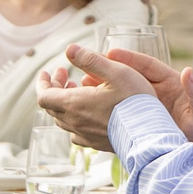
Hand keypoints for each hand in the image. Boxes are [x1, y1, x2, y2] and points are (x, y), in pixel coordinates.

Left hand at [38, 44, 192, 151]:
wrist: (149, 135)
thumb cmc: (135, 102)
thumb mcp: (116, 72)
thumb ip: (90, 60)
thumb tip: (69, 49)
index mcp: (74, 104)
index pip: (44, 96)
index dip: (43, 82)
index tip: (49, 71)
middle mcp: (75, 122)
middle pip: (52, 107)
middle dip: (55, 89)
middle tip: (67, 76)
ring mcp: (85, 136)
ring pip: (63, 120)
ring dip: (65, 103)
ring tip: (77, 91)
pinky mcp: (96, 144)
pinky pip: (76, 133)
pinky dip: (75, 119)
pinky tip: (87, 113)